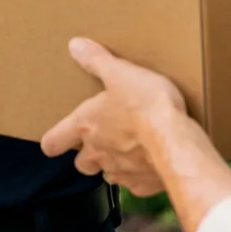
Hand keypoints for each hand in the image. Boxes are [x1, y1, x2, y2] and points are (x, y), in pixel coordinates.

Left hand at [40, 39, 188, 197]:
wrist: (176, 141)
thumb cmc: (146, 105)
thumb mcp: (120, 73)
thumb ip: (97, 60)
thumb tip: (75, 46)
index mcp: (86, 126)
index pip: (53, 141)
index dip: (53, 141)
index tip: (56, 139)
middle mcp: (98, 153)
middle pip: (82, 163)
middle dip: (88, 154)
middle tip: (102, 138)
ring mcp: (121, 172)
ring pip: (109, 173)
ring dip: (115, 163)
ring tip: (132, 147)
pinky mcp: (143, 185)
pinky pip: (136, 183)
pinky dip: (141, 174)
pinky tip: (153, 159)